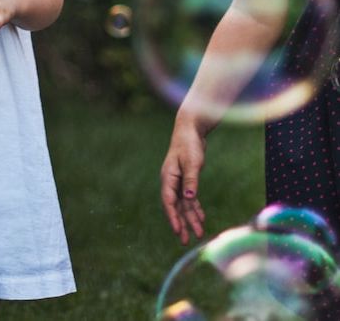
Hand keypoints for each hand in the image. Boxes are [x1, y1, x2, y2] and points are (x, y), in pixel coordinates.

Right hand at [160, 116, 207, 244]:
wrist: (190, 129)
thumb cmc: (189, 144)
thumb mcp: (191, 162)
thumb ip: (190, 181)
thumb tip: (189, 199)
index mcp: (168, 177)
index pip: (169, 201)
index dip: (173, 217)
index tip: (178, 231)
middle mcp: (171, 181)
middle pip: (175, 206)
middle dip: (181, 223)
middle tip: (186, 240)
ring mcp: (178, 180)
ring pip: (183, 204)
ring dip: (190, 218)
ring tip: (198, 234)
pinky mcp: (186, 179)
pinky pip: (190, 198)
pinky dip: (195, 208)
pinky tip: (201, 218)